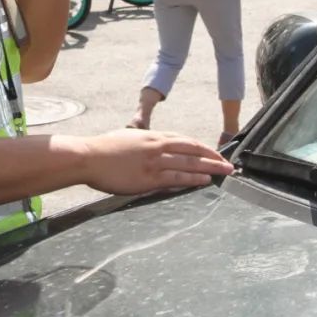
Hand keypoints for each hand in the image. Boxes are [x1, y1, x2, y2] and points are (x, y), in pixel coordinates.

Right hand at [79, 129, 233, 194]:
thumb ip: (143, 143)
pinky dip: (193, 178)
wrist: (88, 157)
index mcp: (152, 136)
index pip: (184, 140)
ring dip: (210, 167)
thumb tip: (152, 148)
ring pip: (189, 163)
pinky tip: (205, 180)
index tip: (212, 152)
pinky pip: (176, 178)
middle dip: (213, 156)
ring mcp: (154, 162)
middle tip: (228, 163)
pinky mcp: (148, 178)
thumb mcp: (127, 138)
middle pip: (192, 150)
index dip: (201, 147)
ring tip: (225, 172)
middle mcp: (157, 146)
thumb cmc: (103, 149)